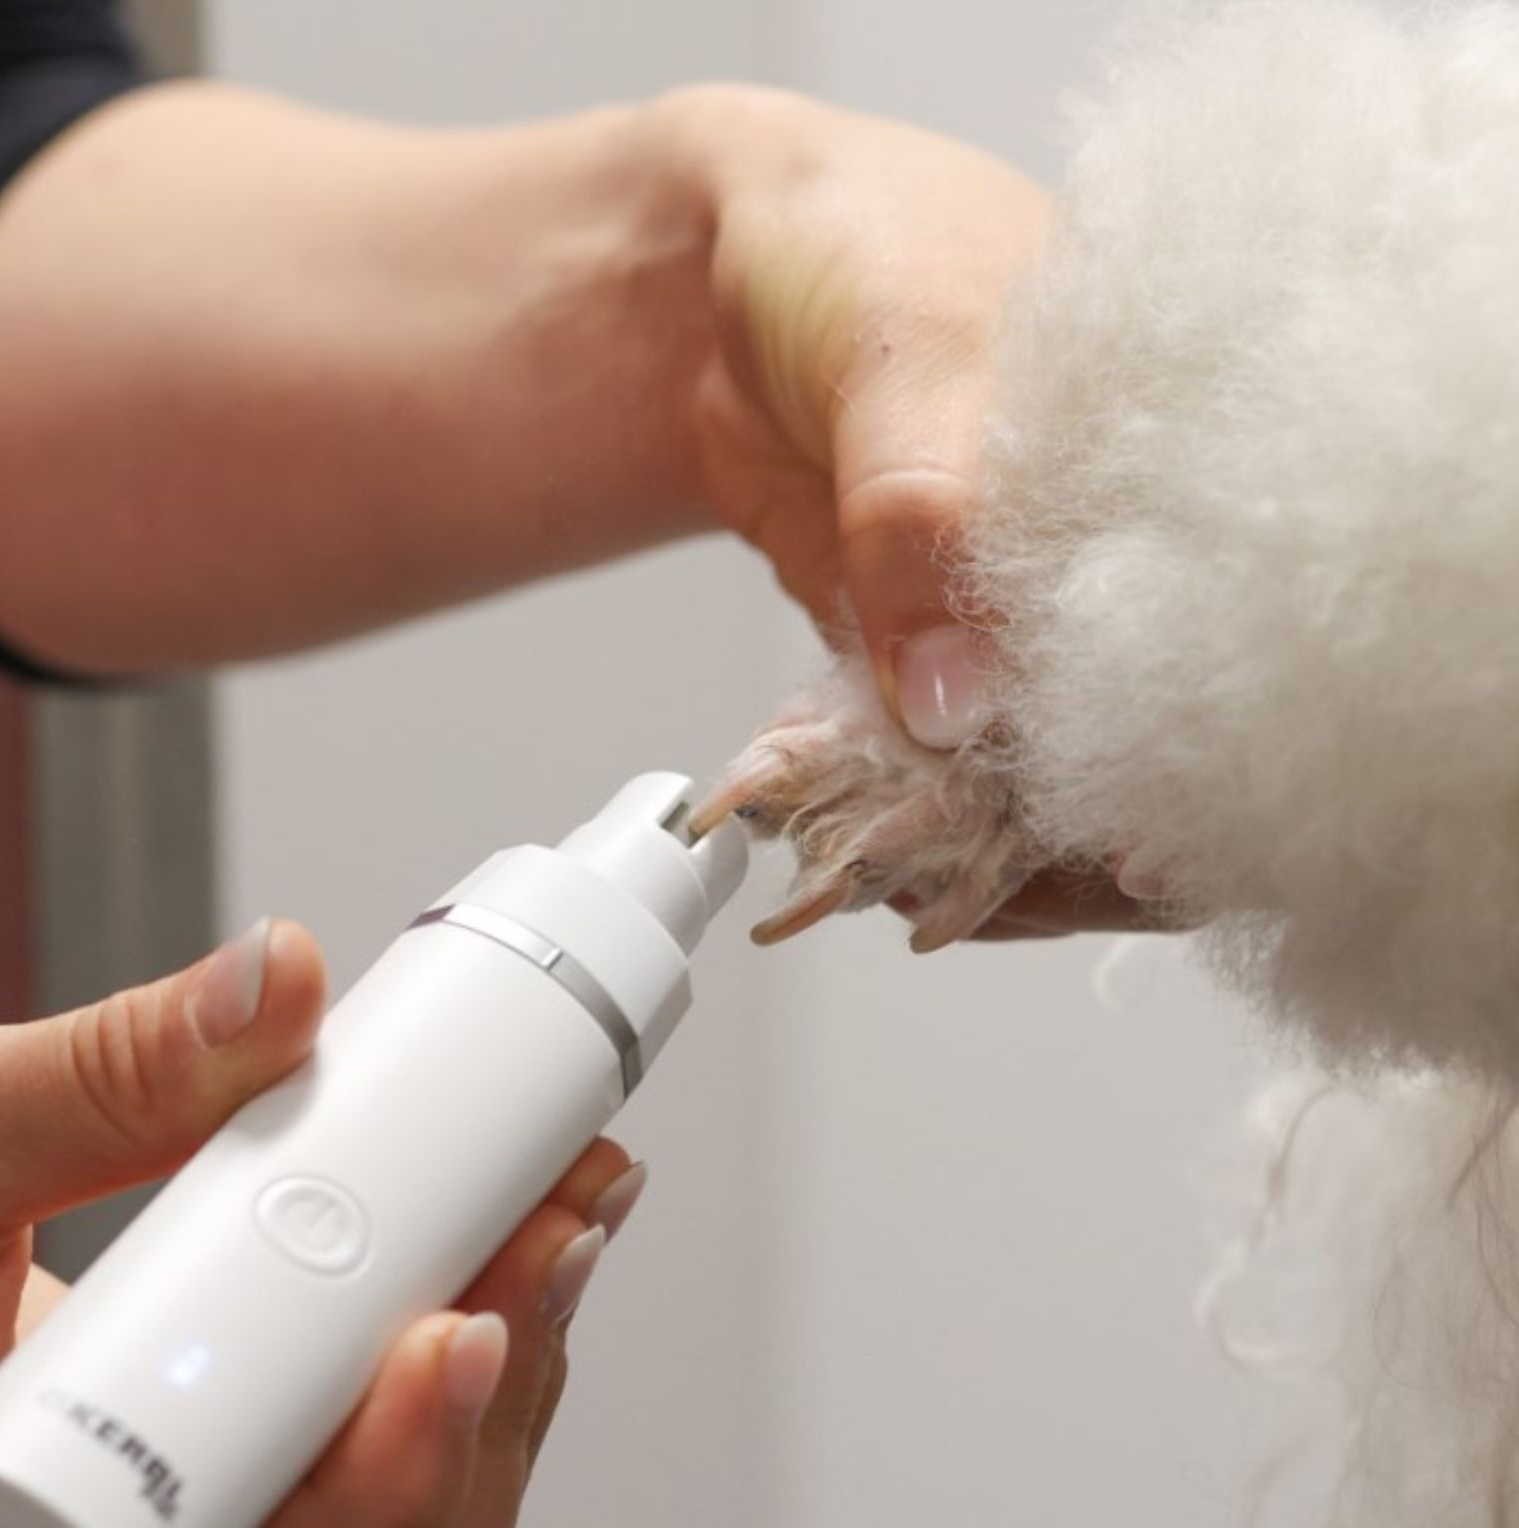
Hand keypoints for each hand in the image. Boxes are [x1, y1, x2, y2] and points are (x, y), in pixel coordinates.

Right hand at [0, 922, 641, 1527]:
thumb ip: (98, 1067)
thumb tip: (285, 987)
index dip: (404, 1462)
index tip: (472, 1310)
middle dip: (502, 1408)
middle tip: (558, 1221)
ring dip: (501, 1401)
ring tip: (546, 1223)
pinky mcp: (204, 1510)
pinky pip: (375, 1499)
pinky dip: (452, 1387)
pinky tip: (482, 1257)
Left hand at [673, 96, 1166, 943]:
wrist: (716, 273)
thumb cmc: (852, 244)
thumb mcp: (903, 350)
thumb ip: (925, 519)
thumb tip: (955, 697)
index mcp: (1160, 464)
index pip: (1205, 641)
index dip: (1173, 756)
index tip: (1123, 856)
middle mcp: (1099, 553)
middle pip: (1120, 729)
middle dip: (1055, 825)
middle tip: (981, 889)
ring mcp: (1006, 609)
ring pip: (1018, 759)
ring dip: (965, 833)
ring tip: (907, 886)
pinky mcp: (919, 645)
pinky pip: (922, 748)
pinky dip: (892, 802)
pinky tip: (866, 849)